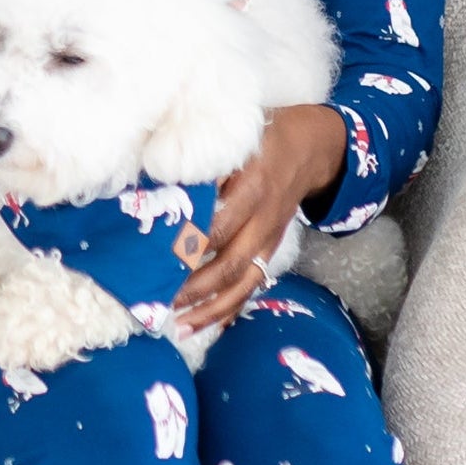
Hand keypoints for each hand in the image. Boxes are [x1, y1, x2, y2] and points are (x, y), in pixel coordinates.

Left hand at [171, 102, 349, 333]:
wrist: (310, 147)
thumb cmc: (261, 138)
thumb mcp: (235, 137)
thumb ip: (202, 161)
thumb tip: (155, 181)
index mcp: (251, 186)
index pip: (220, 225)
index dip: (190, 246)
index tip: (157, 260)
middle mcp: (262, 218)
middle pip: (230, 262)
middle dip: (195, 286)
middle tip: (160, 300)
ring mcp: (269, 238)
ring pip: (243, 282)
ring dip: (212, 308)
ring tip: (180, 327)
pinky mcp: (271, 248)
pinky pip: (253, 284)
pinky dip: (232, 308)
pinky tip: (209, 326)